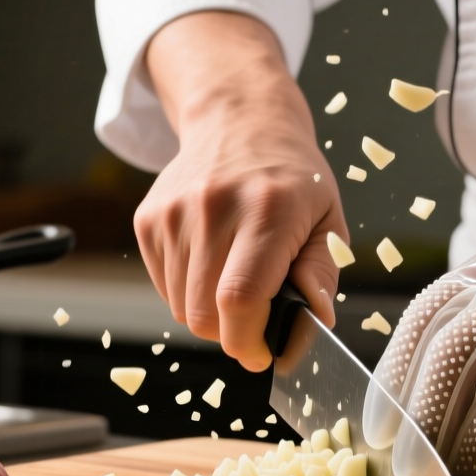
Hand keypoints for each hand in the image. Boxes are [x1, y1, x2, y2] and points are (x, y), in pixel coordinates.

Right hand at [138, 11, 346, 370]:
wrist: (240, 123)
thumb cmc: (292, 180)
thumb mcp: (327, 220)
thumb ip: (322, 274)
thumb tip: (315, 322)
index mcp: (266, 209)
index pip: (240, 298)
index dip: (249, 341)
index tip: (263, 353)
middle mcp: (213, 208)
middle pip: (204, 314)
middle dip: (232, 333)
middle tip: (256, 318)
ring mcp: (173, 212)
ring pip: (181, 308)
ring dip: (211, 314)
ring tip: (236, 279)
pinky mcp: (148, 218)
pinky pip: (165, 288)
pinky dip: (189, 292)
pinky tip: (213, 263)